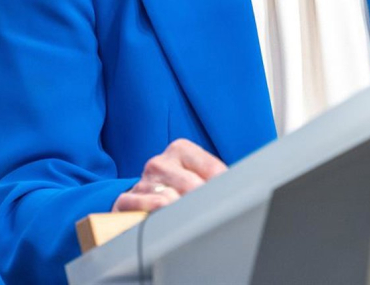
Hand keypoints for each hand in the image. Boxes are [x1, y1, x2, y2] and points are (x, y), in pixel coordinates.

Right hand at [112, 138, 227, 212]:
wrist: (139, 201)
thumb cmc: (176, 189)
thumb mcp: (196, 176)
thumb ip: (217, 179)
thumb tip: (244, 187)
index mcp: (181, 150)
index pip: (212, 170)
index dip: (222, 190)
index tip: (225, 203)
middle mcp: (159, 162)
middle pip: (193, 186)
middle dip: (202, 204)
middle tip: (208, 216)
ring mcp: (142, 181)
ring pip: (169, 199)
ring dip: (179, 213)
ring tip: (184, 220)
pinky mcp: (125, 201)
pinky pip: (141, 208)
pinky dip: (154, 214)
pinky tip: (161, 219)